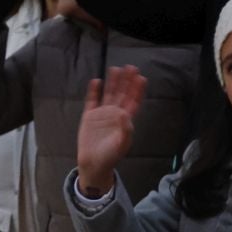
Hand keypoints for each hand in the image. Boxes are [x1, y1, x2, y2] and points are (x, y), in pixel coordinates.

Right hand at [77, 65, 145, 194]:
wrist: (93, 164)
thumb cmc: (110, 156)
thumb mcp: (121, 145)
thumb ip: (125, 130)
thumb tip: (124, 114)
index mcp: (125, 121)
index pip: (133, 102)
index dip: (137, 90)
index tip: (141, 78)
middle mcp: (115, 114)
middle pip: (122, 94)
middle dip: (127, 81)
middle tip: (131, 67)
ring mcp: (102, 114)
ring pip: (109, 94)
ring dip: (113, 82)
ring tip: (115, 68)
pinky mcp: (89, 116)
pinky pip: (92, 100)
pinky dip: (94, 91)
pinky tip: (97, 81)